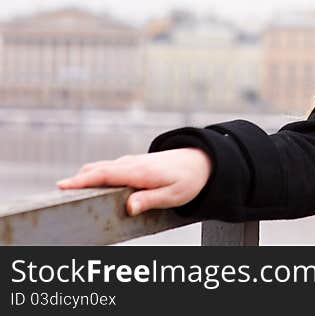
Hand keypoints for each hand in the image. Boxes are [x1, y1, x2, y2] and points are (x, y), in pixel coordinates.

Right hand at [56, 148, 212, 216]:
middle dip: (78, 179)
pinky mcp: (133, 164)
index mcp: (139, 172)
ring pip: (103, 167)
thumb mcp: (173, 195)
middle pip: (98, 169)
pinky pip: (110, 168)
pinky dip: (95, 174)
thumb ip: (150, 200)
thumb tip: (129, 207)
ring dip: (85, 176)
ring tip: (68, 190)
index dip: (83, 180)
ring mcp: (131, 162)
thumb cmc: (188, 180)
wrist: (202, 161)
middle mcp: (132, 164)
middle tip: (59, 192)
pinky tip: (89, 185)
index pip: (106, 175)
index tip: (63, 185)